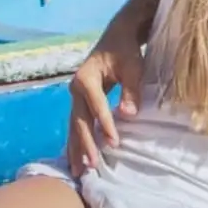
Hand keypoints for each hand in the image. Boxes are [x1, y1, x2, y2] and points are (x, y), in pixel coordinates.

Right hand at [65, 13, 144, 172]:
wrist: (116, 37)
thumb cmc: (126, 51)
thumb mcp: (133, 66)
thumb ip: (131, 90)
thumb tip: (128, 115)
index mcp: (86, 78)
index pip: (96, 106)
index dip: (106, 125)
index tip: (114, 143)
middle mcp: (75, 88)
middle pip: (79, 120)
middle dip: (85, 144)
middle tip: (91, 165)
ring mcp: (75, 95)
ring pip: (74, 125)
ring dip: (76, 148)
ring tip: (77, 170)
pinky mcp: (79, 101)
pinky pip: (77, 124)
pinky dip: (76, 141)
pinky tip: (75, 158)